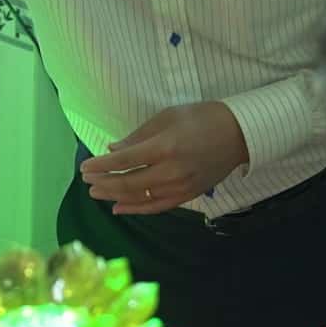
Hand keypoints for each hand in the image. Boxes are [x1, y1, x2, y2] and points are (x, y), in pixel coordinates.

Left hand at [78, 102, 247, 214]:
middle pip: (128, 183)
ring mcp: (180, 186)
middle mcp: (171, 171)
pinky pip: (157, 206)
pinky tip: (119, 208)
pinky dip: (137, 209)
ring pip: (140, 197)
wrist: (240, 134)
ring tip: (96, 193)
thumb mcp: (167, 117)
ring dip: (115, 196)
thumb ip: (138, 136)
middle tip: (87, 181)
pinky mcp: (188, 195)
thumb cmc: (202, 117)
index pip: (123, 161)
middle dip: (104, 182)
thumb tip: (112, 149)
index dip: (101, 166)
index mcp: (164, 147)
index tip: (85, 167)